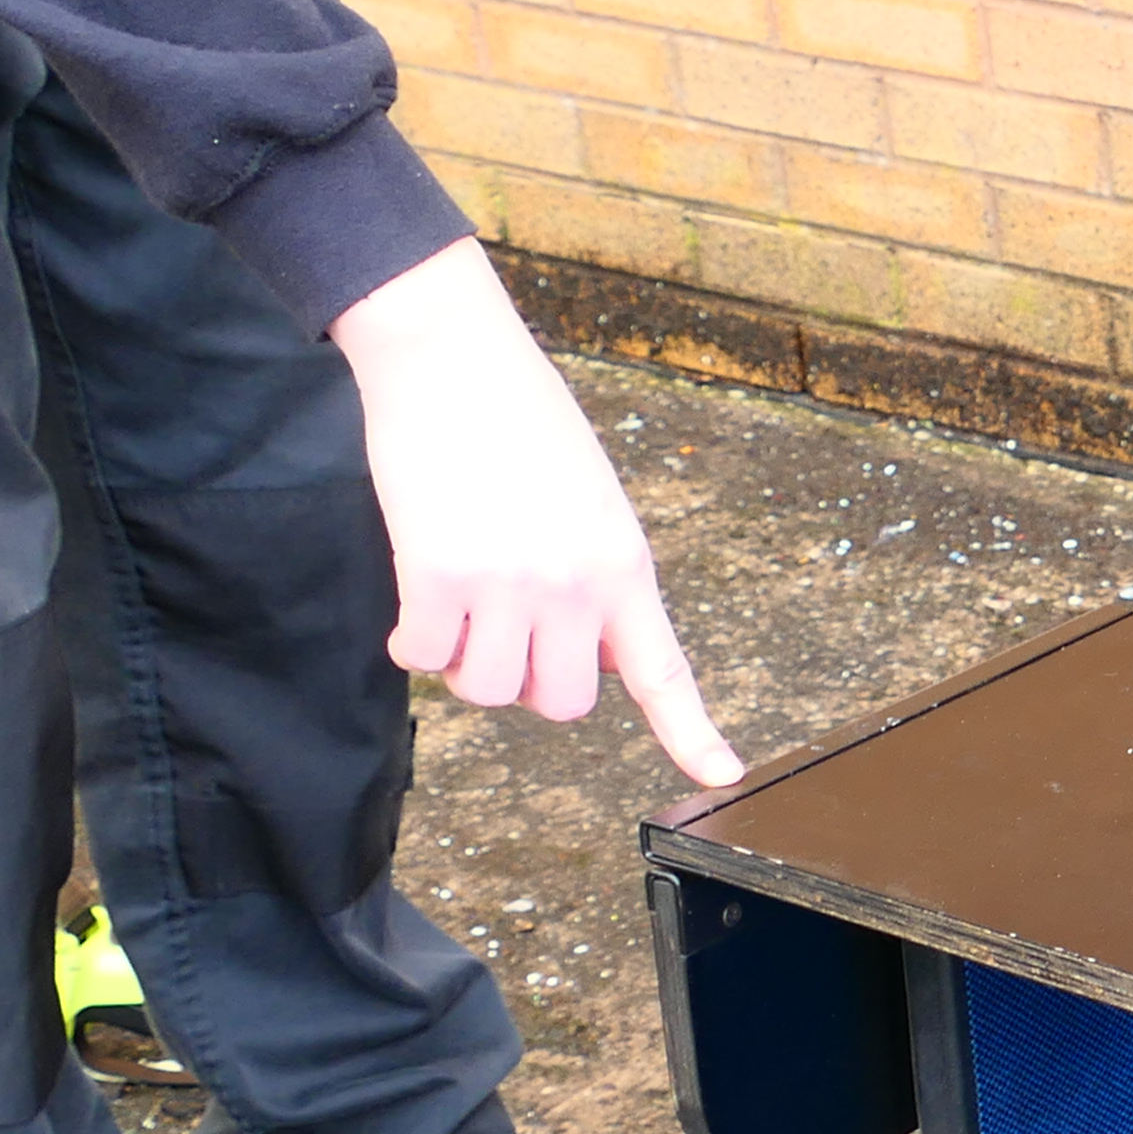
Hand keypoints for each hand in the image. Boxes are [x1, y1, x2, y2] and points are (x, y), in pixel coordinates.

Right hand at [330, 239, 745, 788]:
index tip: (721, 776)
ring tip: (458, 604)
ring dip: (465, 664)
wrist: (454, 357)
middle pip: (560, 705)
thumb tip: (594, 661)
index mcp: (625, 566)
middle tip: (503, 629)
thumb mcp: (593, 503)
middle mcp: (575, 585)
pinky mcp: (438, 574)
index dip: (693, 733)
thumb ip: (600, 581)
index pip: (663, 669)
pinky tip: (415, 600)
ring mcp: (508, 584)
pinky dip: (411, 642)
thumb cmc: (520, 422)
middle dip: (528, 681)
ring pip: (488, 690)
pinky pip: (422, 657)